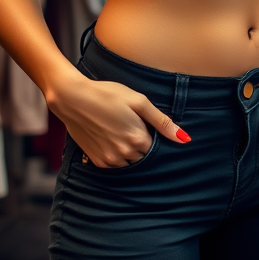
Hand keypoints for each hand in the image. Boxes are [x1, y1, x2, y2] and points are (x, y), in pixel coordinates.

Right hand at [47, 71, 189, 167]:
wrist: (74, 98)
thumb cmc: (109, 95)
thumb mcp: (140, 102)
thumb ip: (162, 122)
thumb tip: (185, 139)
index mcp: (138, 140)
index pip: (156, 146)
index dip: (153, 135)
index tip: (145, 123)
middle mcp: (124, 154)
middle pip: (143, 155)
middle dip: (142, 143)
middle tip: (131, 124)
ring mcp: (108, 159)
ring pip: (129, 161)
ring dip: (130, 151)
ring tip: (120, 130)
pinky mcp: (96, 160)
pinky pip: (114, 164)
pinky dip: (117, 155)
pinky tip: (111, 137)